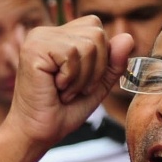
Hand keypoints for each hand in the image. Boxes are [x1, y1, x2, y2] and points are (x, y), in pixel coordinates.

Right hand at [1, 19, 134, 149]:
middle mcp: (46, 32)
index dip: (100, 58)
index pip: (96, 28)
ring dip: (82, 77)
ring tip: (64, 90)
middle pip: (96, 33)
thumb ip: (113, 62)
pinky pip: (72, 53)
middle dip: (95, 69)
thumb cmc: (62, 112)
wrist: (37, 133)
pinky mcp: (33, 49)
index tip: (81, 83)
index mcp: (58, 36)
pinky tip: (55, 87)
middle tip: (74, 89)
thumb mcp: (97, 85)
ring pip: (87, 44)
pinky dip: (71, 78)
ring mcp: (38, 38)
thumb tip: (128, 37)